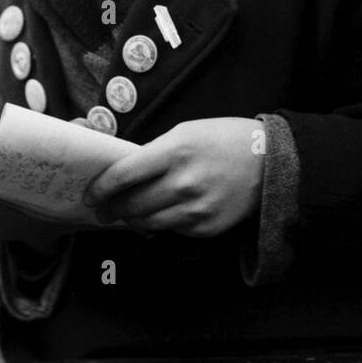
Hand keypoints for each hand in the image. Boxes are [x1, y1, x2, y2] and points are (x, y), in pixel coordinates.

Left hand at [82, 118, 263, 236]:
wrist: (270, 162)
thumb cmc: (225, 140)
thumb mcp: (187, 132)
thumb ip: (155, 153)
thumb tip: (124, 174)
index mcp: (175, 151)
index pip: (123, 175)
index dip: (100, 188)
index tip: (91, 194)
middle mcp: (183, 183)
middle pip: (131, 204)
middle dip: (111, 209)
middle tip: (103, 209)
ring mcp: (195, 209)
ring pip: (147, 223)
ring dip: (131, 220)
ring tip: (126, 214)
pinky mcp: (205, 227)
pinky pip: (172, 230)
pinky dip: (162, 224)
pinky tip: (162, 214)